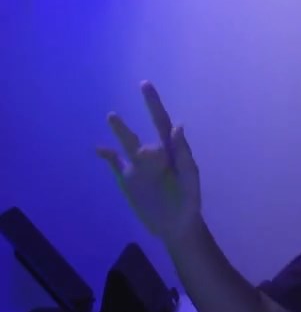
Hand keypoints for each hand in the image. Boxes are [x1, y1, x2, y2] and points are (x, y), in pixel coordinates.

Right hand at [97, 81, 201, 244]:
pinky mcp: (129, 181)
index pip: (163, 123)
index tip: (145, 86)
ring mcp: (139, 168)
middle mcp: (154, 155)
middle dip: (147, 108)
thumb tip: (178, 126)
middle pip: (145, 129)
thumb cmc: (189, 200)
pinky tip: (99, 148)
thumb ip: (183, 153)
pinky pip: (116, 164)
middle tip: (145, 85)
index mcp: (171, 152)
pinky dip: (108, 156)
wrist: (176, 225)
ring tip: (112, 115)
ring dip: (121, 131)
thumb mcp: (190, 178)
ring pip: (128, 145)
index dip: (155, 105)